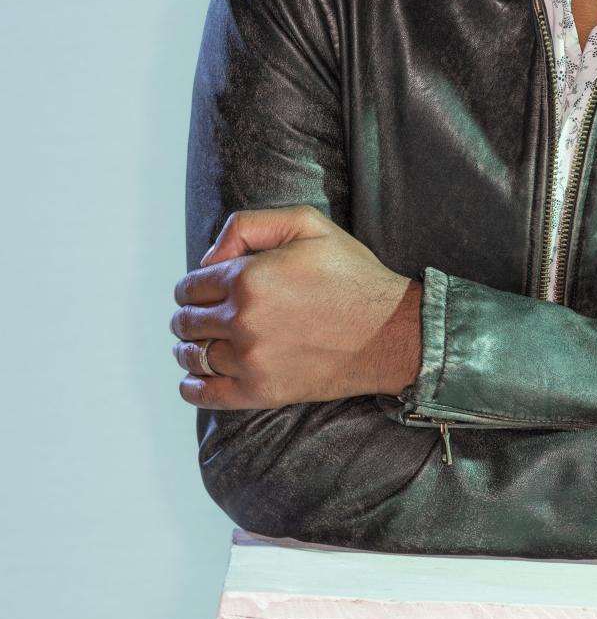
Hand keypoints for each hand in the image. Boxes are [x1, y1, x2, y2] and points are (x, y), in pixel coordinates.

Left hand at [170, 204, 422, 408]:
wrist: (389, 332)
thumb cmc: (351, 275)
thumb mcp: (306, 224)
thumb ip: (247, 225)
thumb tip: (208, 259)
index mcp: (248, 278)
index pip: (191, 286)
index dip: (193, 286)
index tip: (204, 289)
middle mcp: (242, 320)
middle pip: (186, 322)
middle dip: (189, 316)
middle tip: (203, 315)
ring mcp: (250, 360)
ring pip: (192, 356)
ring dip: (189, 348)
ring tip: (201, 343)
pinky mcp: (261, 392)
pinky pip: (205, 394)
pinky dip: (192, 386)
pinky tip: (196, 377)